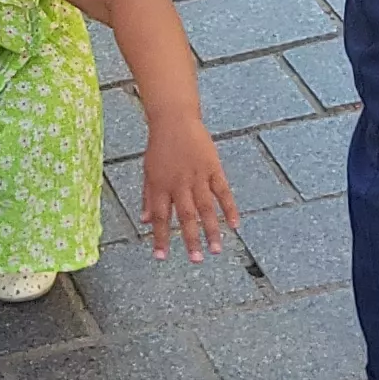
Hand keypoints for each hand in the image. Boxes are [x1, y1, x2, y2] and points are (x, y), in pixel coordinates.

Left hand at [136, 118, 241, 260]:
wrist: (174, 119)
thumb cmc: (159, 147)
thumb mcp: (148, 171)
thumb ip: (147, 196)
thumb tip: (143, 221)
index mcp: (159, 185)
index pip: (159, 217)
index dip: (160, 238)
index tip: (161, 257)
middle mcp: (178, 183)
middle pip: (185, 216)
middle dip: (190, 239)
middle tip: (196, 260)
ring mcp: (197, 176)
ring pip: (205, 208)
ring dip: (211, 230)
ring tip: (216, 250)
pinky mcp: (213, 168)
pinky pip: (222, 191)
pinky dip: (229, 208)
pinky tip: (234, 225)